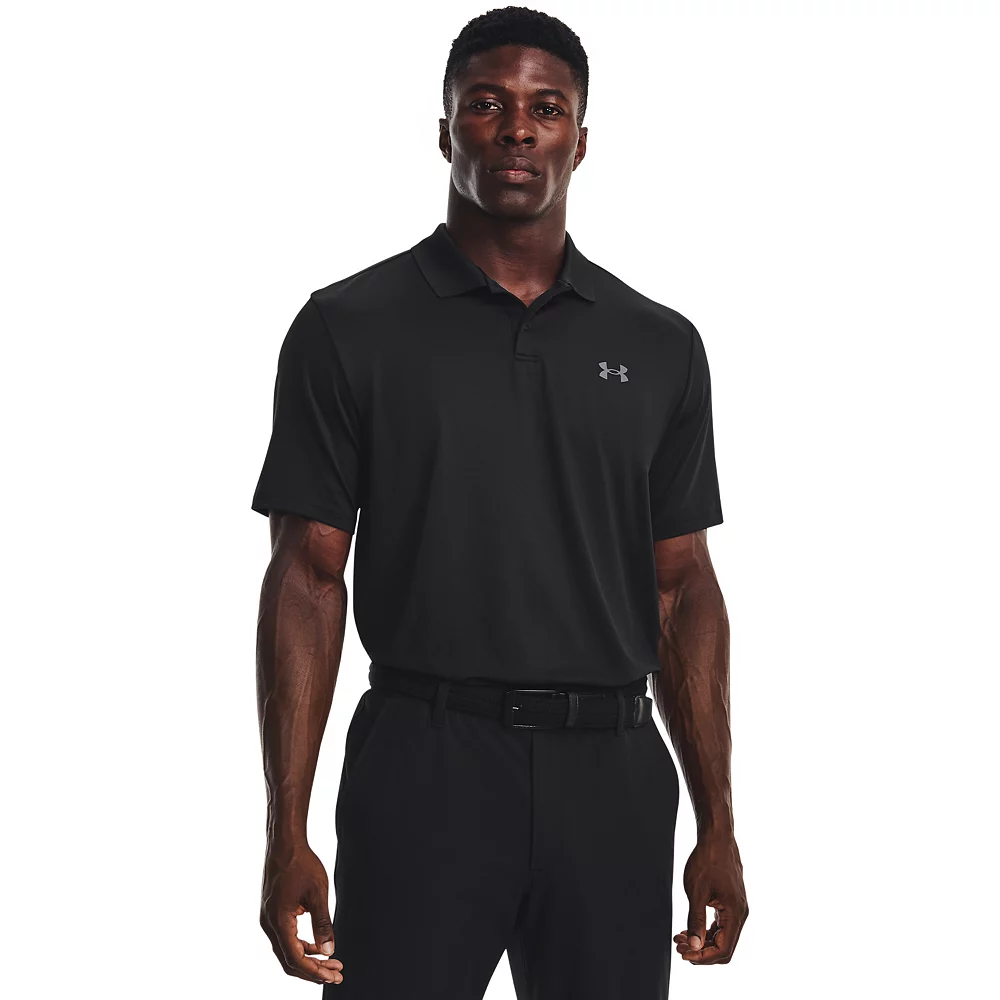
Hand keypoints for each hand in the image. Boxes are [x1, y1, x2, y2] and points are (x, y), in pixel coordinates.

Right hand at [260, 842, 343, 985]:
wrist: (285, 843)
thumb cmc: (301, 863)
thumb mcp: (318, 893)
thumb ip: (323, 923)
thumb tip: (329, 950)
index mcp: (278, 921)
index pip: (295, 957)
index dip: (314, 971)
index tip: (332, 975)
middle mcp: (269, 924)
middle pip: (288, 959)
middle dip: (312, 970)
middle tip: (335, 974)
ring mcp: (269, 919)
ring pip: (286, 950)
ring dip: (308, 959)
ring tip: (331, 963)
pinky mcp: (272, 913)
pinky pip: (285, 937)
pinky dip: (301, 945)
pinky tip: (317, 946)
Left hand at [674, 831, 747, 964]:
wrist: (716, 838)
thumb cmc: (707, 861)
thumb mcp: (696, 892)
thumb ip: (695, 921)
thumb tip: (694, 947)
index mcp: (735, 913)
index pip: (724, 949)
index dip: (703, 957)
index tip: (684, 954)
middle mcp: (740, 914)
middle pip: (725, 947)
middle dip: (702, 952)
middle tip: (679, 947)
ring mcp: (737, 908)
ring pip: (722, 937)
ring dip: (703, 942)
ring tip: (680, 938)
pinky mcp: (731, 902)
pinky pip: (721, 925)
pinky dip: (706, 931)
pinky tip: (689, 929)